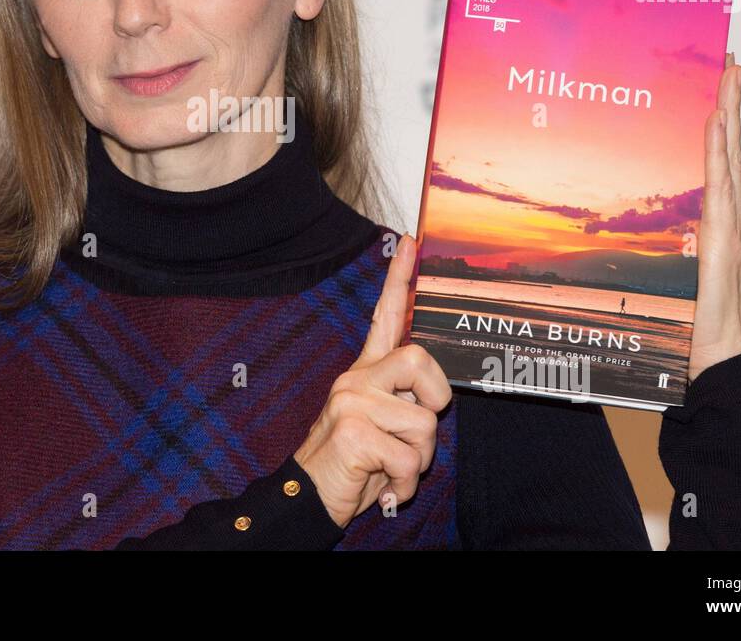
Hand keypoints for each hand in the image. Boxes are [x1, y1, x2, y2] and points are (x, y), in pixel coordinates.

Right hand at [293, 233, 452, 527]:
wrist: (306, 500)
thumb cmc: (352, 466)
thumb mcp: (380, 426)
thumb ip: (403, 402)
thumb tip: (434, 399)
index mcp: (363, 373)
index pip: (383, 316)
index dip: (399, 278)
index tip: (411, 240)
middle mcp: (355, 378)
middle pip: (420, 360)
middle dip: (434, 403)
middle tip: (414, 434)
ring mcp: (351, 401)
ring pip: (424, 423)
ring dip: (419, 460)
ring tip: (390, 470)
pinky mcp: (353, 431)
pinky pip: (410, 458)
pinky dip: (404, 484)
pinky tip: (383, 488)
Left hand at [689, 52, 740, 381]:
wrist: (724, 359)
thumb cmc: (709, 324)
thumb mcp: (691, 277)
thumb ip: (686, 255)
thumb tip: (663, 243)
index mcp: (731, 226)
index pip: (727, 165)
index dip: (727, 127)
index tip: (723, 91)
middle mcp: (739, 220)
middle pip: (735, 151)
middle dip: (734, 105)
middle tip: (733, 64)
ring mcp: (735, 228)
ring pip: (731, 160)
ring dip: (729, 115)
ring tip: (729, 77)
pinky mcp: (724, 240)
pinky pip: (720, 186)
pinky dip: (720, 153)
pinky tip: (717, 124)